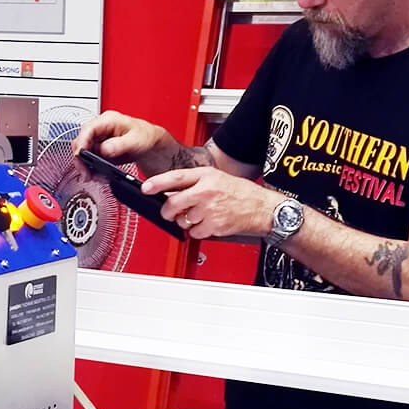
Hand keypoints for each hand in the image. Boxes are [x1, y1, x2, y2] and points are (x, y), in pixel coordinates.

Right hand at [72, 110, 175, 175]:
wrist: (152, 144)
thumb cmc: (146, 137)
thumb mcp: (135, 141)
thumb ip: (119, 145)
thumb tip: (104, 150)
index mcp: (108, 120)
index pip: (87, 129)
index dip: (81, 143)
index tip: (81, 157)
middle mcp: (101, 128)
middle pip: (81, 141)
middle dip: (81, 159)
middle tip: (86, 173)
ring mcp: (100, 138)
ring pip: (84, 151)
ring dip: (86, 165)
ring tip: (93, 176)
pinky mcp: (101, 148)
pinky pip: (91, 158)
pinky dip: (92, 167)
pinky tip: (97, 175)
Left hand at [142, 167, 282, 239]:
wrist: (262, 208)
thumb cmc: (241, 193)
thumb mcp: (217, 178)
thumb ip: (194, 183)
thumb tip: (171, 192)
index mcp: (206, 176)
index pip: (176, 178)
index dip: (157, 183)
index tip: (146, 188)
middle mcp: (207, 191)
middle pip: (173, 203)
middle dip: (167, 211)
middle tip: (169, 212)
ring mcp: (210, 209)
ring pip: (182, 220)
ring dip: (185, 222)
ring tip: (200, 216)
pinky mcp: (214, 225)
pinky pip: (194, 232)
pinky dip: (197, 231)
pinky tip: (208, 224)